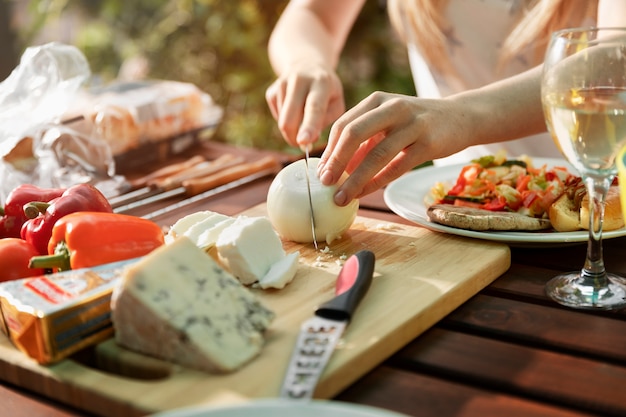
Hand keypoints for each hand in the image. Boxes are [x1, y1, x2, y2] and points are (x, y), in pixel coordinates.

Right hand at [265, 64, 344, 147]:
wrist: (307, 64)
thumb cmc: (326, 90)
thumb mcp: (336, 102)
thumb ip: (325, 121)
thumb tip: (307, 140)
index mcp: (321, 82)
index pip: (314, 107)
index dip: (309, 126)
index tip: (303, 141)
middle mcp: (299, 79)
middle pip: (289, 118)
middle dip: (293, 137)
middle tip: (302, 143)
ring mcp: (282, 83)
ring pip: (282, 121)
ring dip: (293, 127)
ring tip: (304, 114)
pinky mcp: (271, 91)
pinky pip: (277, 116)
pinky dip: (286, 119)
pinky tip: (294, 107)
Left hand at [317, 91, 471, 205]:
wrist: (461, 117)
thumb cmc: (416, 123)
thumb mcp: (387, 123)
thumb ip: (363, 141)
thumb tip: (335, 168)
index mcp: (376, 100)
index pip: (343, 125)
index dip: (329, 150)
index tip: (319, 172)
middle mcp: (392, 108)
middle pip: (354, 134)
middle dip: (336, 161)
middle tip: (324, 183)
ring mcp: (412, 124)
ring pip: (376, 154)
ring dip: (354, 179)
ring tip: (341, 197)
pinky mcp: (428, 143)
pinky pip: (396, 166)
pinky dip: (377, 182)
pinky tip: (364, 194)